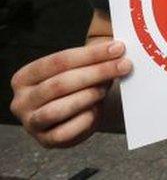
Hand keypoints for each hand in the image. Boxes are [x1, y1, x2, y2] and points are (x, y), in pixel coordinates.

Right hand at [9, 40, 131, 147]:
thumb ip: (92, 55)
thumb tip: (116, 46)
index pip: (59, 61)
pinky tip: (97, 110)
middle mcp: (22, 100)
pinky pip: (66, 132)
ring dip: (88, 96)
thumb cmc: (78, 85)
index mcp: (25, 76)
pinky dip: (84, 120)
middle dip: (96, 73)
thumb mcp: (78, 67)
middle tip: (124, 66)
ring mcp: (31, 122)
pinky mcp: (45, 140)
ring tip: (106, 88)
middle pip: (60, 84)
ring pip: (58, 109)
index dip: (90, 54)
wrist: (77, 113)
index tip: (118, 48)